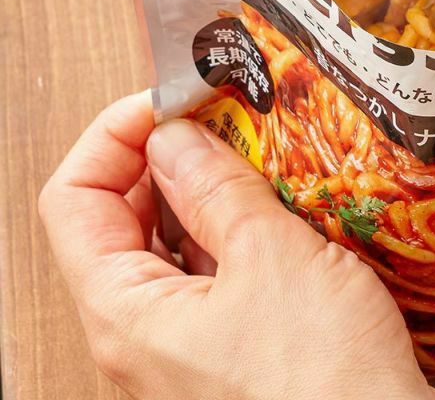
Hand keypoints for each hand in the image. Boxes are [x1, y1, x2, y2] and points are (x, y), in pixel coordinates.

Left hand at [39, 92, 434, 399]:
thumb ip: (215, 189)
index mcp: (125, 313)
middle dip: (160, 156)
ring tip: (251, 149)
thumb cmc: (322, 377)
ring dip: (201, 187)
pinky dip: (229, 222)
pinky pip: (208, 267)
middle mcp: (140, 331)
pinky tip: (271, 200)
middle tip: (217, 116)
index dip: (111, 137)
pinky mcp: (227, 341)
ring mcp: (183, 339)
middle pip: (115, 218)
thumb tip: (172, 135)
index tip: (168, 102)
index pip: (73, 200)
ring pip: (166, 241)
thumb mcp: (270, 259)